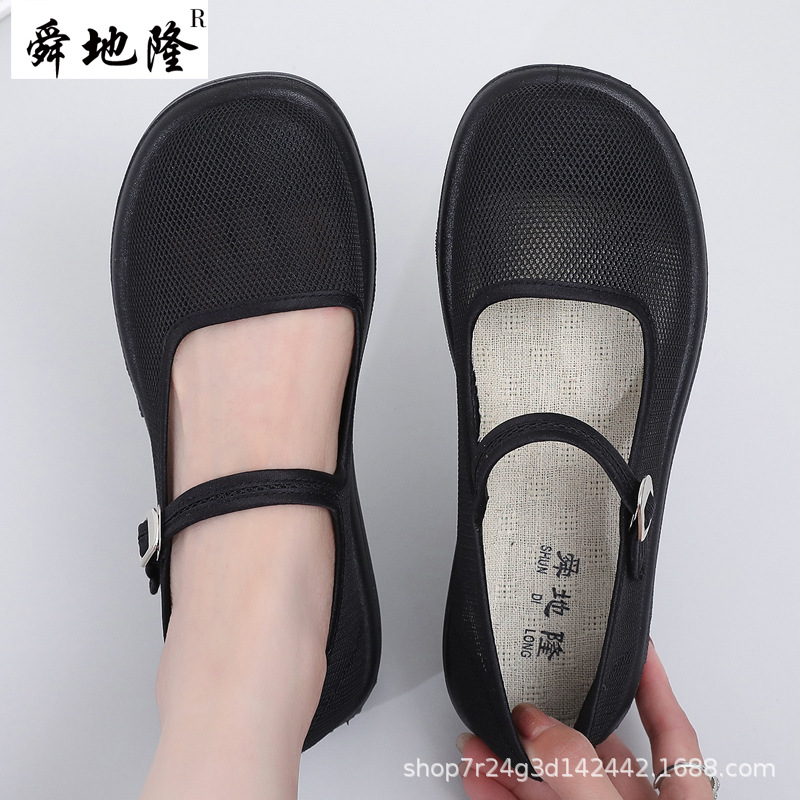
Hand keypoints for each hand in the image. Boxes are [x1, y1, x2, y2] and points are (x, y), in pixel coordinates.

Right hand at [458, 641, 714, 798]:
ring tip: (482, 736)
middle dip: (549, 725)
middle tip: (519, 700)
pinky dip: (498, 792)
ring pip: (551, 786)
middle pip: (594, 755)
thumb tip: (538, 727)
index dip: (655, 685)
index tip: (640, 646)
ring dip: (512, 759)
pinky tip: (478, 772)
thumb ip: (581, 773)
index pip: (672, 731)